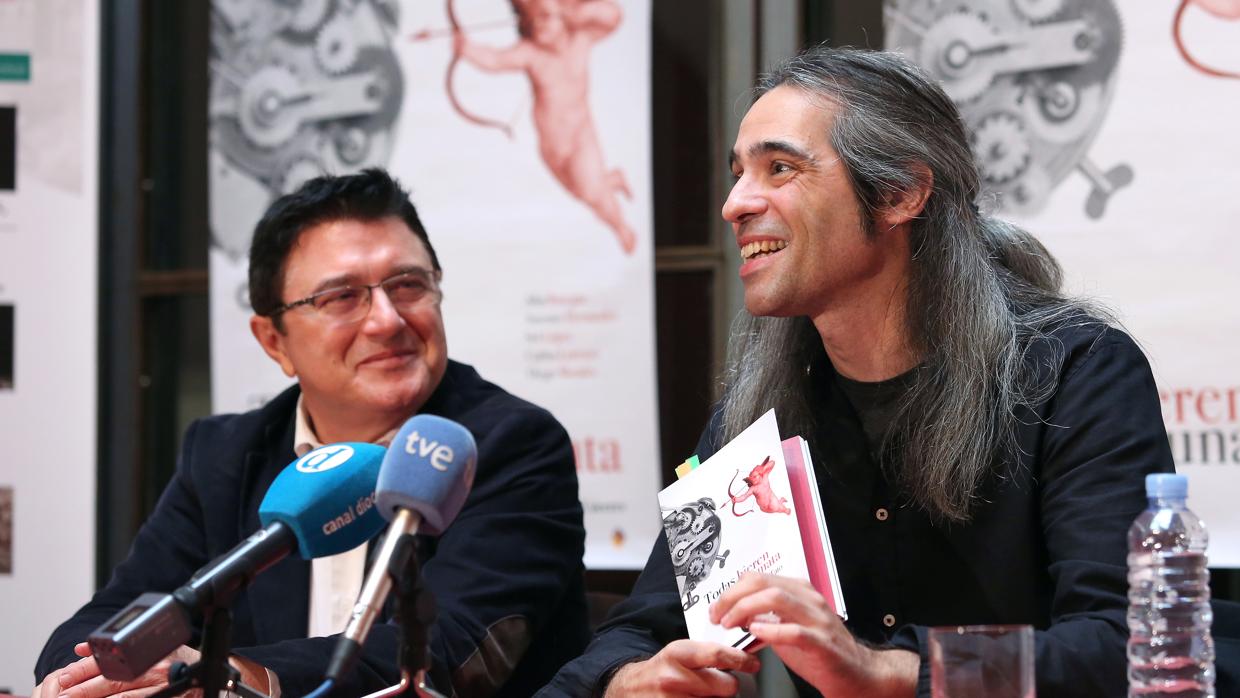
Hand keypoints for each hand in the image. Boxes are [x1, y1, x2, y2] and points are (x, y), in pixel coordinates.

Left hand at [38, 642, 202, 697]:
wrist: (207, 679)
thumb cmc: (178, 661)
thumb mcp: (152, 647)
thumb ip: (115, 648)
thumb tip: (81, 648)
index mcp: (149, 651)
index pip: (112, 660)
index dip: (84, 669)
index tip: (63, 678)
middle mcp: (157, 670)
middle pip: (112, 680)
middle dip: (83, 690)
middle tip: (62, 696)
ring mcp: (162, 689)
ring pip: (122, 697)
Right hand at [603, 639, 759, 697]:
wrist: (629, 689)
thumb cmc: (660, 671)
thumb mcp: (678, 654)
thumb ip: (706, 655)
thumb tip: (741, 658)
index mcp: (677, 654)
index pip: (718, 654)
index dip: (741, 659)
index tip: (752, 663)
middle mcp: (674, 678)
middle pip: (726, 686)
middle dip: (728, 686)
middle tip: (719, 684)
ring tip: (700, 694)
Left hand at [709, 574, 916, 696]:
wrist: (858, 674)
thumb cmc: (821, 653)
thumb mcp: (786, 630)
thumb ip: (764, 619)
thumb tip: (734, 613)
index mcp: (800, 592)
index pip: (758, 577)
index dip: (731, 590)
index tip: (717, 607)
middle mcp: (809, 600)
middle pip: (764, 583)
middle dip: (733, 597)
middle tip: (718, 616)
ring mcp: (818, 620)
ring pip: (778, 598)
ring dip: (747, 609)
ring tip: (731, 624)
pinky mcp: (823, 643)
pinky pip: (796, 631)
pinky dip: (772, 629)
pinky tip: (757, 633)